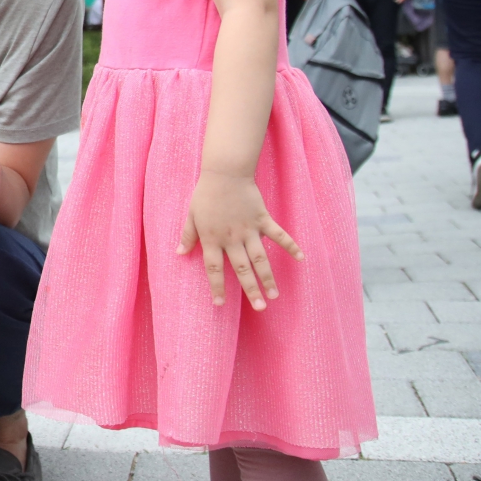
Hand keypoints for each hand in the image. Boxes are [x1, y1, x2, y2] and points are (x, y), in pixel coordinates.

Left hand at [179, 170, 302, 309]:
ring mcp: (249, 230)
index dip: (217, 287)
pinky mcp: (263, 220)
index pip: (214, 269)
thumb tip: (179, 253)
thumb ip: (187, 235)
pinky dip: (291, 246)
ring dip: (268, 278)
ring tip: (275, 295)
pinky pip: (279, 236)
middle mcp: (231, 239)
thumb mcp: (191, 215)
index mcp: (212, 239)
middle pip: (242, 270)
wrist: (225, 173)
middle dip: (250, 290)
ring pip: (260, 259)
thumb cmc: (205, 194)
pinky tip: (301, 258)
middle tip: (260, 308)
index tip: (219, 304)